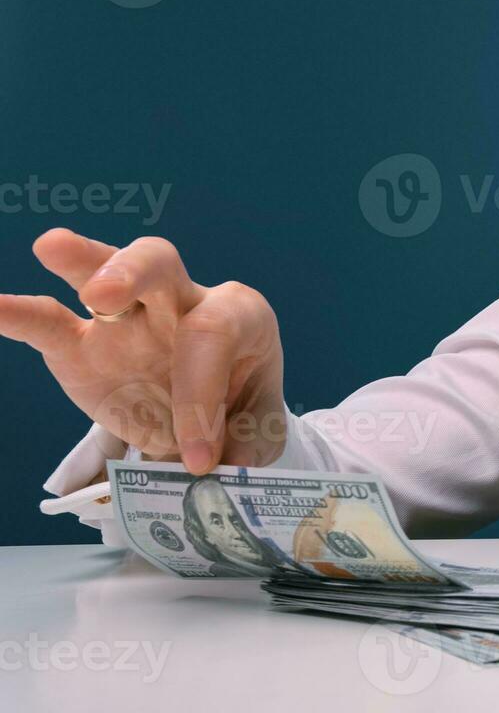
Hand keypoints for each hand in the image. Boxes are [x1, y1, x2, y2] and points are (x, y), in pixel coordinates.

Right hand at [0, 228, 284, 474]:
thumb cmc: (241, 413)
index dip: (202, 397)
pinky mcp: (83, 347)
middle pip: (160, 264)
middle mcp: (183, 302)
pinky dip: (20, 316)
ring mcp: (128, 320)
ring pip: (105, 273)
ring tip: (52, 247)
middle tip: (104, 295)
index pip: (214, 334)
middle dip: (132, 272)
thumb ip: (249, 444)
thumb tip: (224, 466)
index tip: (198, 459)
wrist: (212, 425)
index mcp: (238, 315)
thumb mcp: (261, 431)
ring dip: (80, 261)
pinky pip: (49, 325)